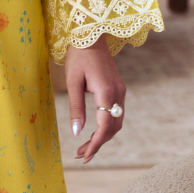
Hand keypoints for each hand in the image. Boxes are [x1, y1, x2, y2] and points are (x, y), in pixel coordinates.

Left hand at [64, 36, 125, 165]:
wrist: (91, 36)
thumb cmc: (78, 56)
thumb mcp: (72, 82)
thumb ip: (76, 108)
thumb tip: (77, 133)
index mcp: (106, 92)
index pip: (105, 127)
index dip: (95, 144)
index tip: (84, 156)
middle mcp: (118, 94)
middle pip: (113, 128)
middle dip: (98, 144)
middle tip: (80, 155)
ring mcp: (120, 91)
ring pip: (116, 123)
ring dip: (103, 137)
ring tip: (85, 147)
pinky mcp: (118, 89)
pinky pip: (116, 114)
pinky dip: (107, 127)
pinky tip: (94, 132)